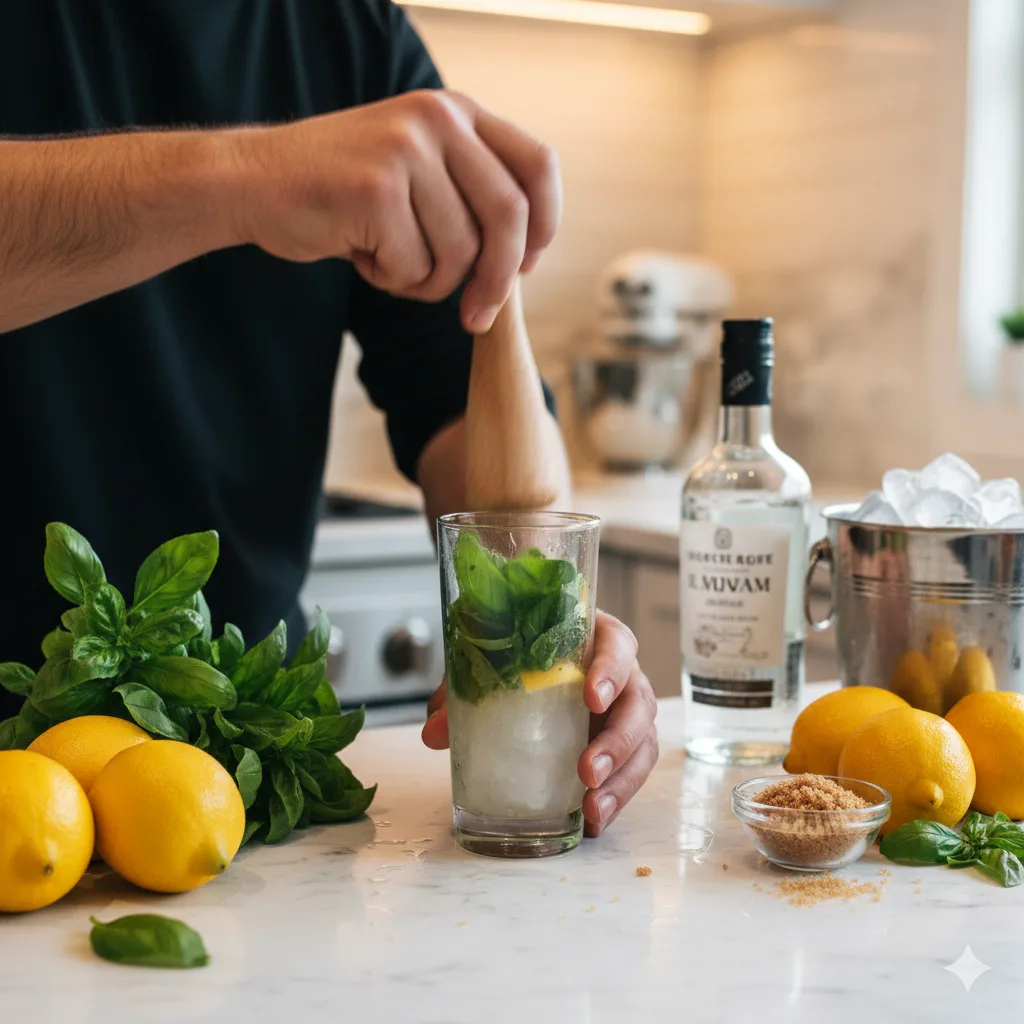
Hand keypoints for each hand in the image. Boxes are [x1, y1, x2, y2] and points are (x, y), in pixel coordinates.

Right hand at [231, 90, 561, 332]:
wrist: (249, 182)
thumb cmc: (339, 191)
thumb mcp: (416, 172)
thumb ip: (467, 195)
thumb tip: (523, 259)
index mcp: (455, 113)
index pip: (537, 166)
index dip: (544, 225)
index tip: (525, 266)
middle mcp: (437, 121)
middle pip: (509, 216)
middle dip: (497, 280)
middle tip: (475, 317)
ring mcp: (405, 151)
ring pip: (460, 252)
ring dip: (428, 283)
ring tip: (387, 263)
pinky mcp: (375, 191)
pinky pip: (414, 268)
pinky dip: (391, 281)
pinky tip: (360, 256)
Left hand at [422, 610, 658, 837]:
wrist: (525, 659)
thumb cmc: (518, 650)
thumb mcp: (489, 658)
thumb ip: (464, 687)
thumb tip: (434, 733)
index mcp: (595, 638)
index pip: (617, 645)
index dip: (611, 670)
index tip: (591, 697)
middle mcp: (621, 674)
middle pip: (638, 703)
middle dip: (618, 741)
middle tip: (587, 771)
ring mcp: (625, 712)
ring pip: (642, 744)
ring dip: (622, 780)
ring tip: (592, 810)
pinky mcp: (622, 746)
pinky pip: (630, 772)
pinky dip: (615, 799)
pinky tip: (592, 823)